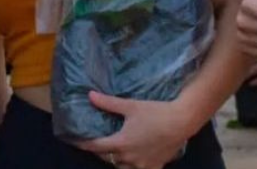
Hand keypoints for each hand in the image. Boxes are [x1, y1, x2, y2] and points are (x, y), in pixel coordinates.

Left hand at [75, 92, 192, 168]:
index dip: (84, 144)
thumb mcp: (130, 106)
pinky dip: (135, 167)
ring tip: (116, 151)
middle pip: (108, 158)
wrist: (181, 121)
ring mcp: (142, 165)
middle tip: (98, 142)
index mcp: (120, 143)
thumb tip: (90, 95)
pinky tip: (136, 161)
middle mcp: (128, 158)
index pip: (96, 146)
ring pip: (123, 167)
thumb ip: (108, 103)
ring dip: (117, 161)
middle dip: (102, 151)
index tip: (75, 141)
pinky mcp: (155, 167)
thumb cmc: (154, 112)